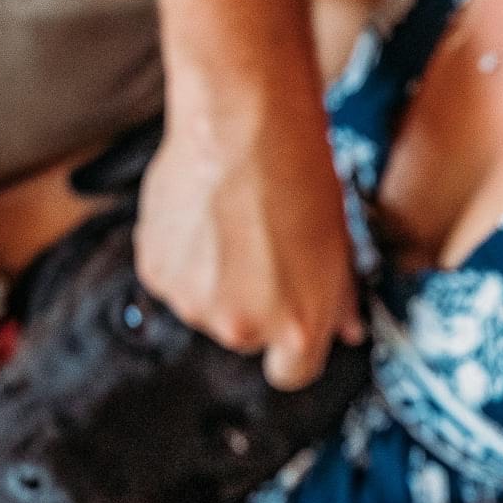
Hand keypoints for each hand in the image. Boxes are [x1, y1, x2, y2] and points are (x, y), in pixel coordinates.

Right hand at [136, 102, 363, 390]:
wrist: (244, 128)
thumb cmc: (301, 180)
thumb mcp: (340, 246)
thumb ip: (338, 300)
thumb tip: (346, 331)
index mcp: (296, 329)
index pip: (292, 374)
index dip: (294, 349)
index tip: (292, 324)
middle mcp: (242, 328)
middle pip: (248, 337)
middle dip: (256, 304)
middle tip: (264, 250)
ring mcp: (193, 303)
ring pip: (207, 306)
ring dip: (217, 279)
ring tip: (233, 225)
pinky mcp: (156, 274)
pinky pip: (174, 279)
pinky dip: (185, 257)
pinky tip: (204, 218)